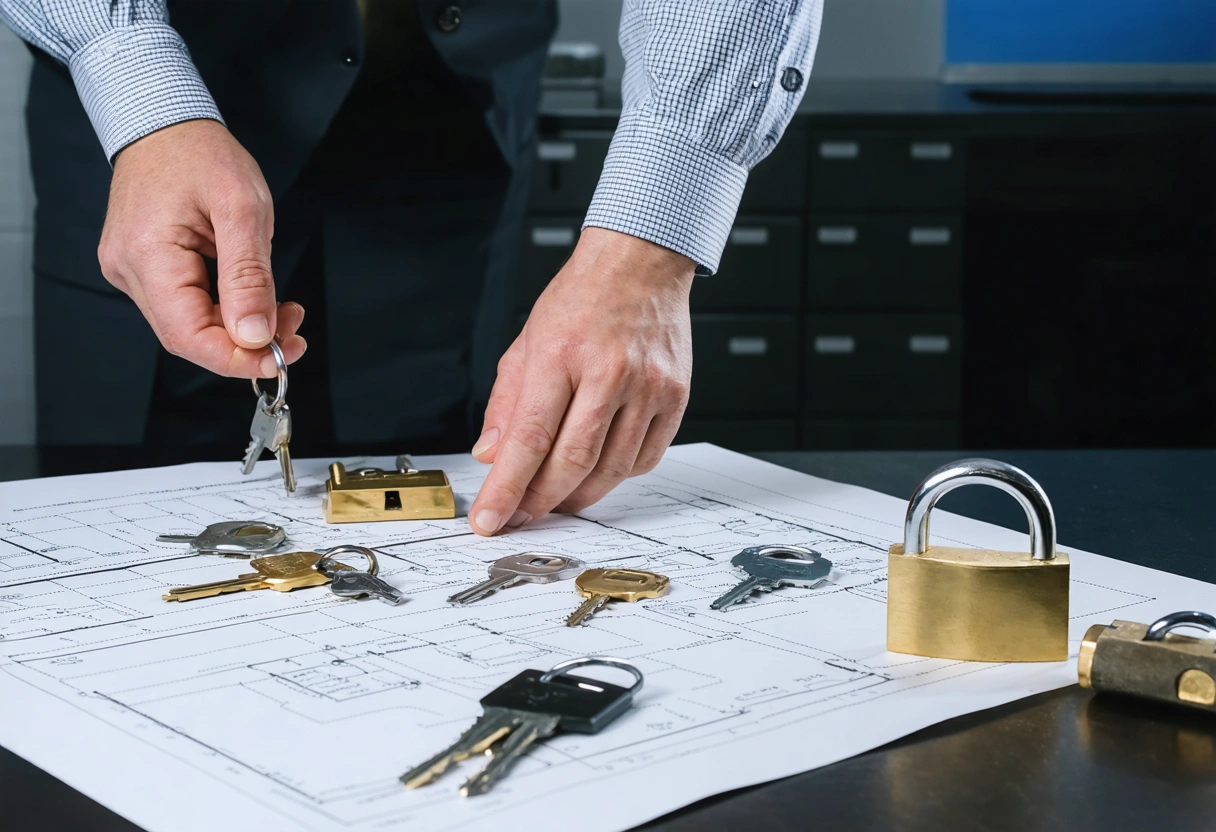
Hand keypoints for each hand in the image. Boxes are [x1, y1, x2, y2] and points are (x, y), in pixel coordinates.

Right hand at [98, 119, 304, 377]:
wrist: (165, 122)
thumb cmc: (200, 153)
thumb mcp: (243, 208)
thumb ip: (249, 275)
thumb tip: (255, 335)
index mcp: (147, 255)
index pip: (188, 337)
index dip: (236, 359)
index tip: (281, 356)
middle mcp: (129, 270)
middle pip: (189, 337)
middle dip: (247, 345)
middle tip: (294, 335)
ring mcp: (133, 271)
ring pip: (191, 325)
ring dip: (241, 329)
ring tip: (284, 311)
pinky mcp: (145, 269)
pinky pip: (187, 305)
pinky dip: (226, 310)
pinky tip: (255, 299)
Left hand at [469, 227, 694, 534]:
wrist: (640, 264)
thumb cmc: (582, 299)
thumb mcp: (527, 342)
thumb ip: (507, 403)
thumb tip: (491, 456)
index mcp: (560, 353)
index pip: (529, 438)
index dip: (506, 488)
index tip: (489, 520)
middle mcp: (608, 370)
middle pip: (572, 462)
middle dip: (540, 501)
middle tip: (520, 516)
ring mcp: (648, 385)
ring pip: (611, 469)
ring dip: (578, 495)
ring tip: (556, 499)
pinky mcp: (676, 396)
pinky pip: (645, 458)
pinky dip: (617, 476)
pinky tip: (598, 470)